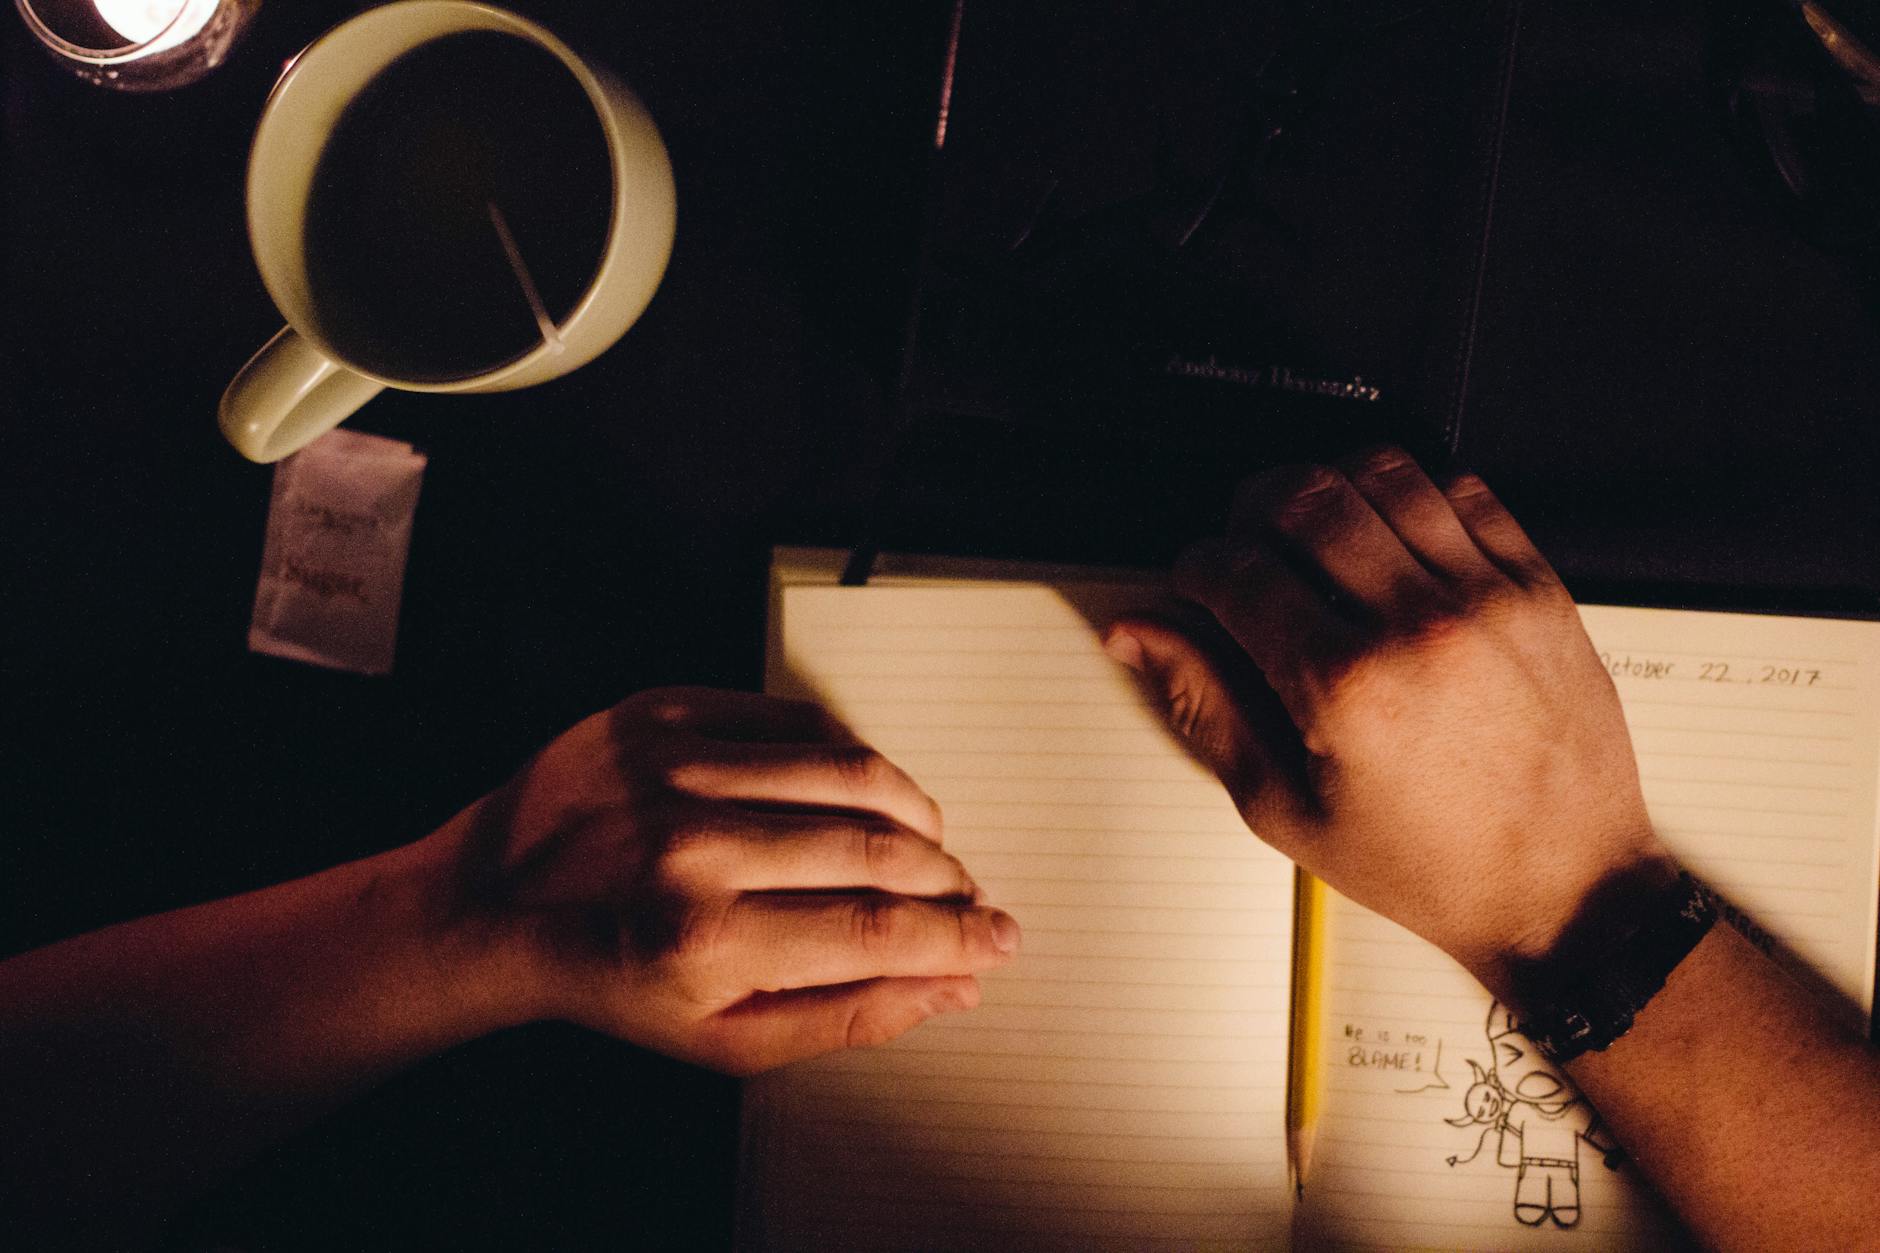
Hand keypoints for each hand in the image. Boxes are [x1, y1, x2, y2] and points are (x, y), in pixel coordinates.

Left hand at [425, 688, 1018, 1074]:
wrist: (494, 902)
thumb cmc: (612, 979)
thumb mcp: (722, 1040)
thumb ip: (844, 1019)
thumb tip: (951, 987)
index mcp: (704, 938)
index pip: (875, 933)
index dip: (956, 938)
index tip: (998, 940)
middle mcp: (691, 843)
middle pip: (875, 848)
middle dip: (947, 877)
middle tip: (970, 895)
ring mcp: (675, 764)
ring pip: (849, 768)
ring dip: (914, 807)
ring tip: (930, 840)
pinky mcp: (663, 710)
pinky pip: (795, 717)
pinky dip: (850, 753)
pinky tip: (866, 787)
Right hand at [1106, 448, 1674, 995]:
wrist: (1567, 889)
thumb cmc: (1433, 867)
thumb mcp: (1287, 810)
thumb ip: (1205, 706)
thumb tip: (1141, 636)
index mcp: (1346, 685)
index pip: (1237, 569)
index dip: (1195, 565)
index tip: (1195, 583)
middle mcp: (1418, 624)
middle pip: (1302, 496)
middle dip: (1248, 509)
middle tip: (1244, 548)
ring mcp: (1486, 596)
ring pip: (1380, 471)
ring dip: (1327, 487)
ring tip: (1313, 532)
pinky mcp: (1538, 586)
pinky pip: (1463, 489)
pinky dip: (1411, 492)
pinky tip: (1391, 536)